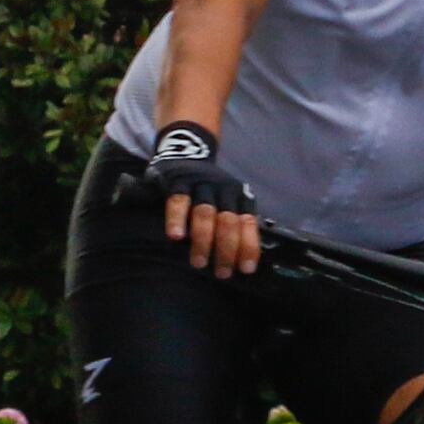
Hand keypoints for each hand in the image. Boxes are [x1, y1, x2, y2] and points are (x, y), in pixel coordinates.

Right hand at [144, 122, 261, 277]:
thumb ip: (233, 224)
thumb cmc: (209, 190)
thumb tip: (243, 263)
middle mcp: (222, 189)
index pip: (248, 223)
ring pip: (205, 214)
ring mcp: (200, 184)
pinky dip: (177, 219)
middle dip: (226, 249)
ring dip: (203, 241)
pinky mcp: (177, 181)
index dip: (249, 247)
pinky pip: (178, 201)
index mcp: (239, 197)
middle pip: (228, 222)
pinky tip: (175, 237)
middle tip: (221, 272)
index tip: (245, 269)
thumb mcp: (227, 203)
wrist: (187, 150)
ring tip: (199, 263)